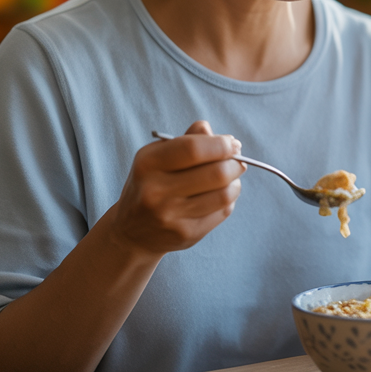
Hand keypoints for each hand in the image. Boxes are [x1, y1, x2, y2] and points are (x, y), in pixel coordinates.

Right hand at [111, 120, 243, 255]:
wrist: (132, 232)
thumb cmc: (151, 185)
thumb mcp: (157, 157)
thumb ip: (188, 140)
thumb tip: (221, 137)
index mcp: (148, 164)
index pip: (194, 149)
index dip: (221, 144)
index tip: (233, 143)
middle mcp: (156, 192)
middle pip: (216, 173)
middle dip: (235, 163)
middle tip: (238, 160)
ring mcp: (171, 216)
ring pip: (224, 194)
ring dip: (235, 182)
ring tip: (231, 177)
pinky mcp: (187, 234)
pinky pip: (222, 212)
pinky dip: (228, 199)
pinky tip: (220, 195)